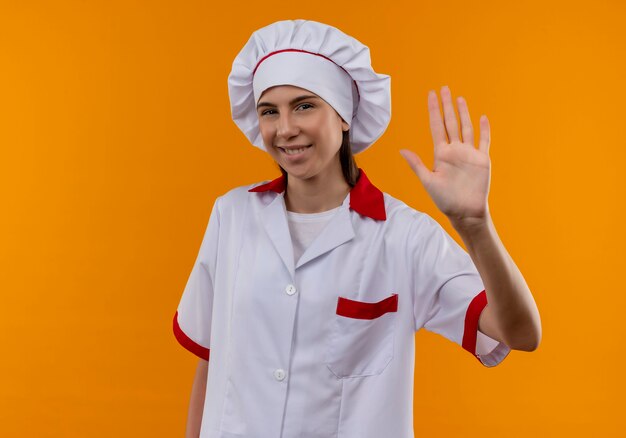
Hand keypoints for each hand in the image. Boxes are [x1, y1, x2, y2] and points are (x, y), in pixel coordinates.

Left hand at [399, 85, 490, 229]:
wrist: (465, 211)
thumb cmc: (445, 200)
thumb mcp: (428, 181)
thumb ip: (417, 164)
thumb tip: (402, 150)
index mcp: (441, 154)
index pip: (436, 126)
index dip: (433, 110)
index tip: (430, 95)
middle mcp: (455, 150)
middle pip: (450, 122)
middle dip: (446, 106)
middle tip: (444, 89)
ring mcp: (469, 154)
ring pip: (466, 128)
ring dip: (463, 113)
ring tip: (459, 98)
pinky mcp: (482, 160)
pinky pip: (484, 141)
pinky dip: (484, 129)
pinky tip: (482, 117)